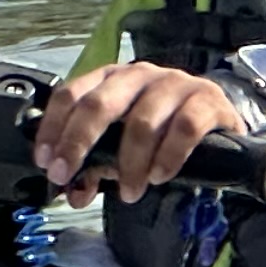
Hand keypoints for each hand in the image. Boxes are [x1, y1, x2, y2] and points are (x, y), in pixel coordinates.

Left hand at [36, 59, 246, 204]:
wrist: (218, 124)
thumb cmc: (162, 132)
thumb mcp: (122, 146)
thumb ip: (94, 165)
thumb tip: (72, 191)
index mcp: (112, 80)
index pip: (72, 94)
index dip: (53, 127)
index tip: (47, 161)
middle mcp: (140, 75)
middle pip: (100, 104)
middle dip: (78, 142)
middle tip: (67, 174)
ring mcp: (176, 83)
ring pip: (142, 121)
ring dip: (130, 163)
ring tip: (129, 191)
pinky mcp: (207, 100)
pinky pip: (184, 128)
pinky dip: (167, 157)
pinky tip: (159, 175)